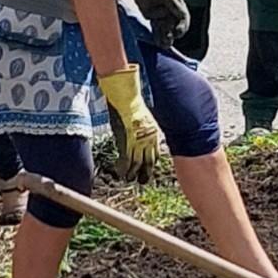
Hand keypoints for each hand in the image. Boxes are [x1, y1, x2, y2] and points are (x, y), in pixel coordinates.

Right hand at [97, 67, 162, 181]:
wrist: (126, 96)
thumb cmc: (131, 102)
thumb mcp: (141, 116)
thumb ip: (141, 127)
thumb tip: (136, 132)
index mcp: (153, 132)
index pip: (155, 152)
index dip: (151, 162)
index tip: (148, 169)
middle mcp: (148, 138)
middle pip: (150, 161)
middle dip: (146, 172)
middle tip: (142, 181)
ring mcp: (138, 141)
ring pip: (138, 163)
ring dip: (134, 173)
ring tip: (130, 180)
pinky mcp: (127, 141)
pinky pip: (127, 160)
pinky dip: (124, 168)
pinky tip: (121, 173)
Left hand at [123, 0, 189, 47]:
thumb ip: (174, 4)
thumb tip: (183, 16)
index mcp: (177, 2)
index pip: (184, 17)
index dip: (183, 27)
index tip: (177, 33)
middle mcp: (171, 8)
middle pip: (175, 25)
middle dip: (173, 34)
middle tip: (167, 41)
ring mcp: (161, 12)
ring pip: (166, 28)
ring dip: (166, 37)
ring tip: (163, 44)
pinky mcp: (151, 16)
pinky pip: (156, 28)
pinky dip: (158, 36)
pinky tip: (158, 42)